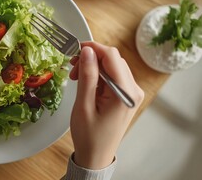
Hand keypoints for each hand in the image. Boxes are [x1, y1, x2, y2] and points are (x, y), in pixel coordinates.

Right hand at [68, 41, 143, 168]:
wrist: (96, 156)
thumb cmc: (89, 136)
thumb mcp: (84, 104)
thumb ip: (87, 75)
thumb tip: (87, 51)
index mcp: (125, 93)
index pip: (112, 56)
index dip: (93, 48)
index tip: (75, 49)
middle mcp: (133, 90)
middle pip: (113, 59)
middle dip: (91, 58)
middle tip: (72, 68)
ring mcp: (130, 93)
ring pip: (112, 66)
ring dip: (93, 66)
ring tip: (76, 77)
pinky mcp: (125, 96)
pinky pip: (112, 77)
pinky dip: (97, 75)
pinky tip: (85, 82)